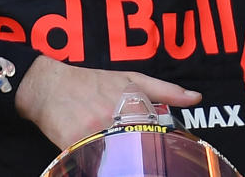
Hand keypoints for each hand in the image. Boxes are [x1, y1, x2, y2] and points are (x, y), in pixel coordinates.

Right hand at [13, 56, 200, 149]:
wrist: (48, 85)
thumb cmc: (91, 82)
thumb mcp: (129, 78)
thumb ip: (164, 90)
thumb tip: (196, 97)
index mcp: (131, 102)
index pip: (156, 135)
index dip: (158, 147)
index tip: (160, 156)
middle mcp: (112, 116)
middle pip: (137, 149)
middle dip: (140, 157)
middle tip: (140, 158)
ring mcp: (92, 129)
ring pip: (117, 158)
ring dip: (121, 162)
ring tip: (125, 161)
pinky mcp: (72, 141)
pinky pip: (91, 161)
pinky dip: (97, 164)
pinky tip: (102, 161)